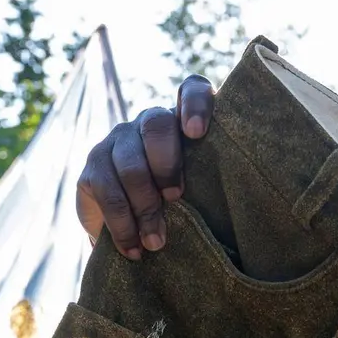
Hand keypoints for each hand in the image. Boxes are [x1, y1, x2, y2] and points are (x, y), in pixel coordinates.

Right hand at [76, 74, 216, 259]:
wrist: (136, 232)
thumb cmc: (187, 210)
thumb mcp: (206, 197)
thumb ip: (216, 186)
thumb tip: (245, 206)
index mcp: (184, 122)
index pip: (192, 89)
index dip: (195, 104)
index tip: (197, 133)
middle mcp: (149, 123)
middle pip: (156, 124)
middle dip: (167, 163)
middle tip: (176, 198)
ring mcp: (118, 141)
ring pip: (130, 162)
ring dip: (145, 206)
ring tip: (157, 242)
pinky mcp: (92, 167)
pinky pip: (106, 190)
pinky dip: (122, 224)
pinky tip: (133, 248)